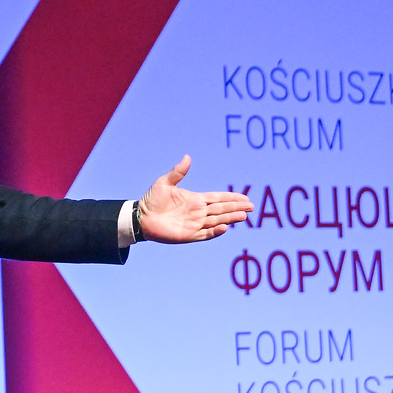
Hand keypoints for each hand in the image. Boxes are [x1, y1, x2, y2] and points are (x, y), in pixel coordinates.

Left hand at [137, 155, 251, 242]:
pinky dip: (215, 231)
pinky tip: (225, 227)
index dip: (231, 198)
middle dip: (236, 208)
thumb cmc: (152, 200)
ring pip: (217, 221)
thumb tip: (187, 157)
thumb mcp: (165, 183)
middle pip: (222, 209)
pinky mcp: (189, 235)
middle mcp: (198, 212)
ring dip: (230, 218)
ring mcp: (195, 224)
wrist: (141, 217)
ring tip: (244, 216)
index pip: (218, 198)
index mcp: (195, 199)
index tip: (245, 198)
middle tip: (251, 207)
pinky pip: (205, 234)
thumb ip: (178, 172)